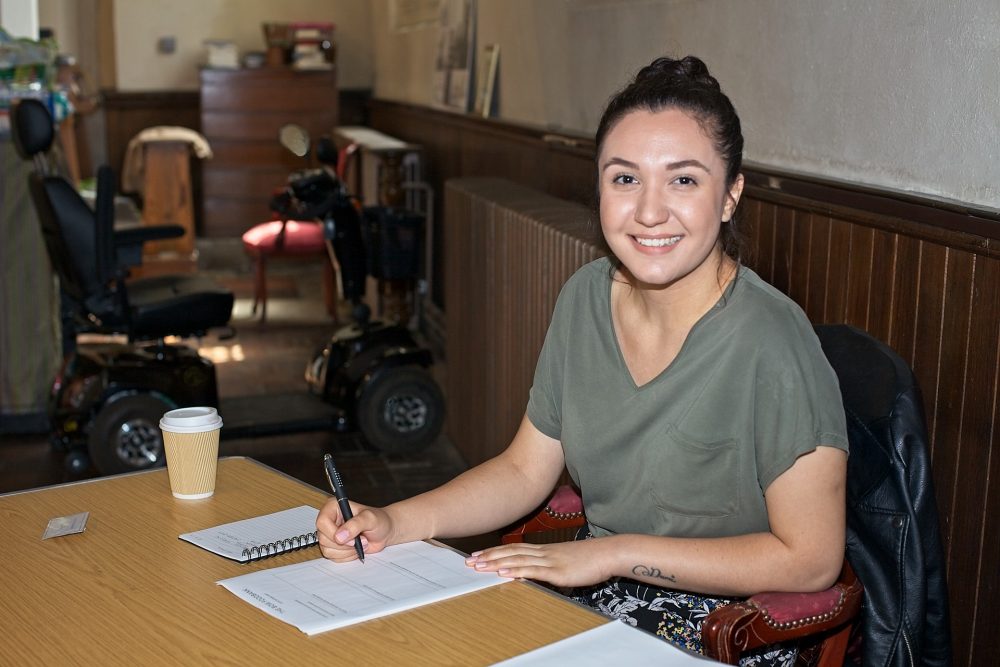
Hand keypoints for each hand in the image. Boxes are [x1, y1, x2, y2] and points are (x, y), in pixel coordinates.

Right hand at [315, 497, 393, 561]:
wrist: (385, 532)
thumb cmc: (379, 520)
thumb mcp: (370, 519)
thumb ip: (355, 524)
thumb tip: (339, 536)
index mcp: (334, 507)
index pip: (322, 522)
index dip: (334, 533)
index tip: (350, 538)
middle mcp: (329, 520)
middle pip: (323, 538)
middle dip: (344, 544)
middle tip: (360, 539)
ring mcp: (330, 534)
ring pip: (327, 550)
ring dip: (347, 551)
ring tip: (360, 542)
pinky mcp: (334, 546)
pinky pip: (333, 557)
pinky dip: (347, 556)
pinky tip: (356, 548)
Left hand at [464, 539, 614, 587]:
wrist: (610, 553)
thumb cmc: (592, 558)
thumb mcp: (567, 561)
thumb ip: (552, 565)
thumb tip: (540, 572)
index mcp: (546, 550)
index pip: (515, 549)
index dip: (496, 552)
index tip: (479, 555)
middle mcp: (544, 552)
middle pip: (511, 552)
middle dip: (489, 557)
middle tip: (470, 561)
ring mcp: (550, 560)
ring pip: (517, 560)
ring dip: (496, 563)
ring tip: (479, 566)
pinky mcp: (558, 571)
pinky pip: (533, 571)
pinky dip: (516, 571)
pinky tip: (504, 573)